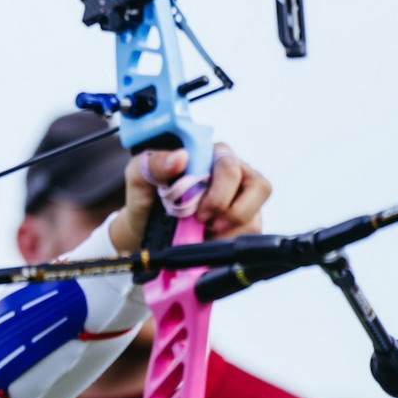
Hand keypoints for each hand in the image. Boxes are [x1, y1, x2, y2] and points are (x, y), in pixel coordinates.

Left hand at [109, 143, 270, 252]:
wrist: (144, 229)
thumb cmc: (146, 195)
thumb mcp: (139, 175)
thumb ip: (155, 163)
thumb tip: (181, 157)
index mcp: (212, 154)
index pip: (231, 165)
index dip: (219, 192)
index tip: (198, 211)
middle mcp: (234, 173)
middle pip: (259, 187)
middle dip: (230, 211)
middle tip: (204, 222)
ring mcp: (243, 199)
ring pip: (255, 216)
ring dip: (227, 232)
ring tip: (201, 233)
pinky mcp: (245, 223)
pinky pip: (250, 235)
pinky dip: (227, 243)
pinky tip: (207, 240)